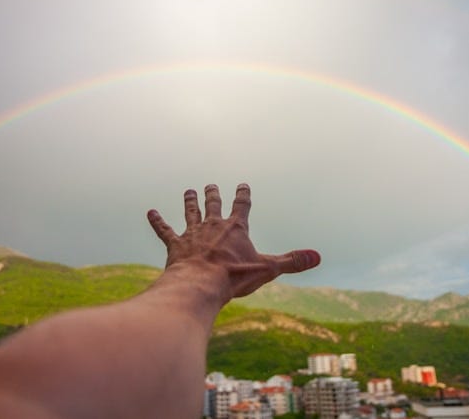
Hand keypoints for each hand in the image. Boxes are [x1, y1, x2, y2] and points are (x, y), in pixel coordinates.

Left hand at [147, 183, 320, 299]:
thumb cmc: (234, 277)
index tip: (242, 184)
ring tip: (189, 191)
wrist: (200, 284)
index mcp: (235, 229)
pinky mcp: (175, 245)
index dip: (243, 194)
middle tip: (210, 185)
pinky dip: (157, 221)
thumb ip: (292, 261)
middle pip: (213, 204)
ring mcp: (192, 234)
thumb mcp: (268, 269)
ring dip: (190, 202)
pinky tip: (150, 212)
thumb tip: (318, 256)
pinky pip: (164, 230)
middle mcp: (213, 226)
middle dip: (213, 194)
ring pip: (190, 212)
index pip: (242, 205)